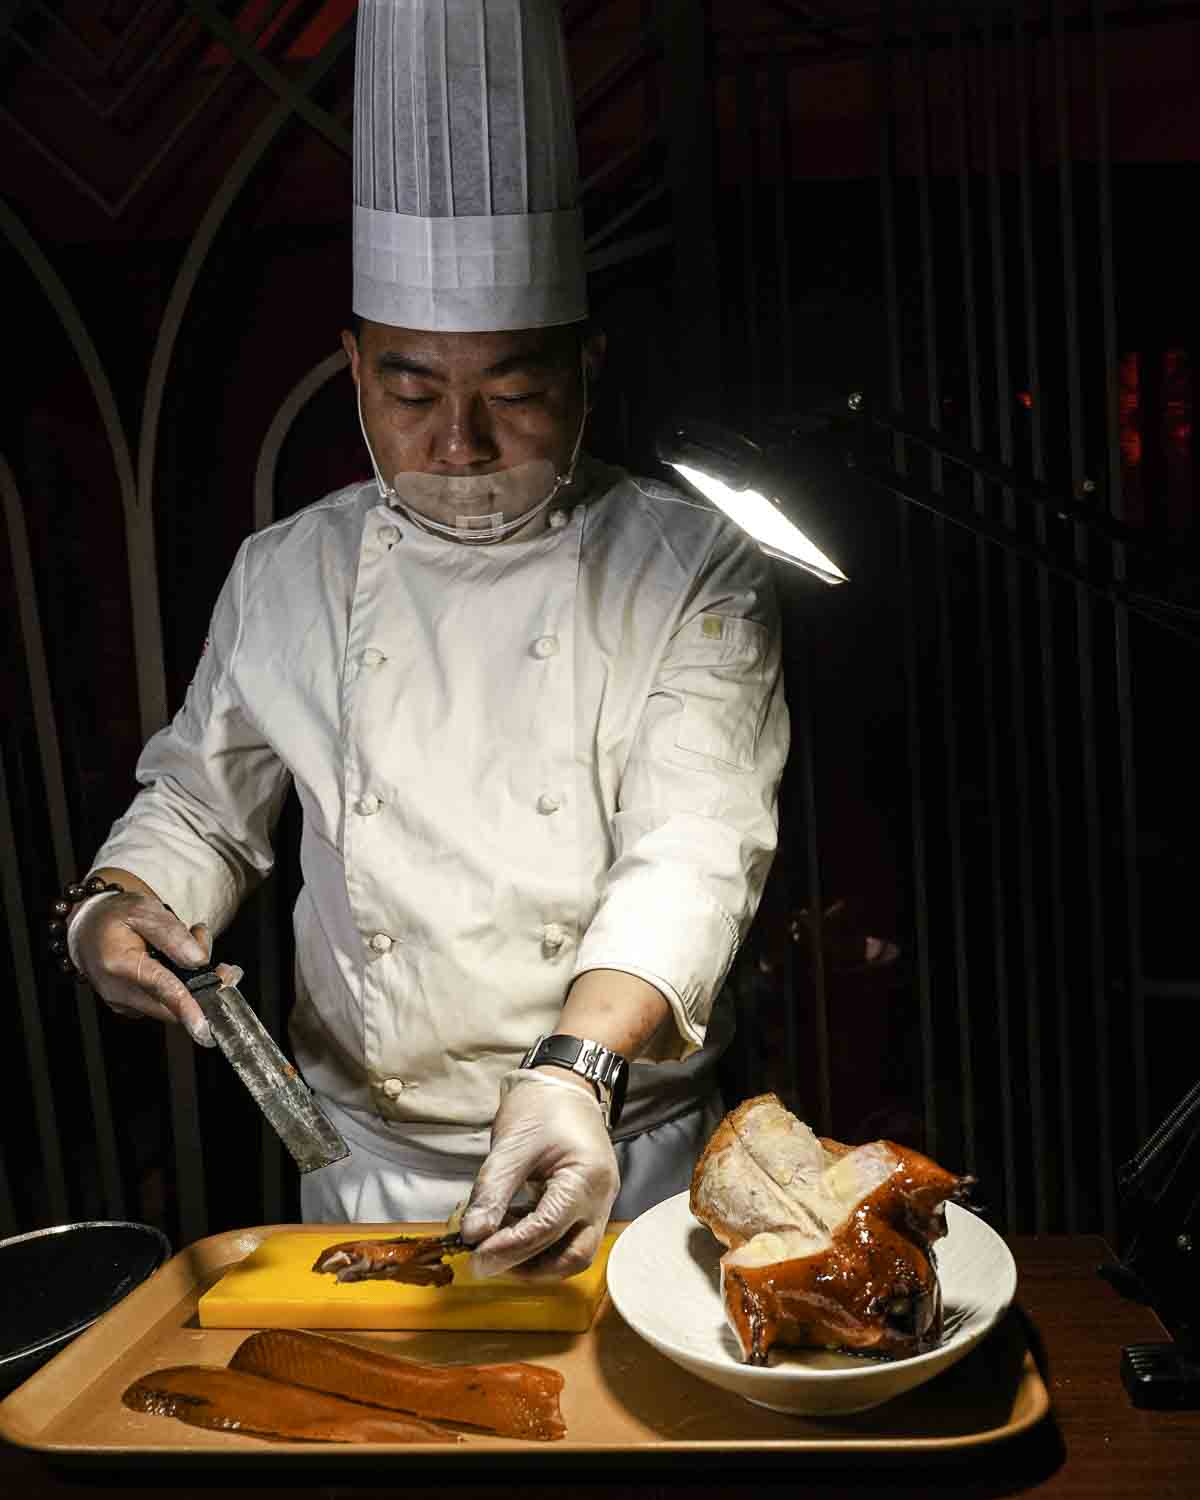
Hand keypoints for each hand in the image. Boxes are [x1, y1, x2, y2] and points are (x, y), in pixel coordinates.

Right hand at [69, 890, 229, 1046]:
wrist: (88, 929)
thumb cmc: (115, 917)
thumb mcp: (143, 910)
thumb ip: (172, 934)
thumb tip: (198, 959)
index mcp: (118, 963)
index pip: (159, 987)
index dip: (185, 1006)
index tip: (203, 1025)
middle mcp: (118, 991)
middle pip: (171, 1004)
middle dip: (206, 988)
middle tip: (228, 969)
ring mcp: (124, 1003)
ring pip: (173, 1005)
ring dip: (195, 981)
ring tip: (196, 943)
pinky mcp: (132, 1008)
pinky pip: (166, 1004)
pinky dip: (183, 987)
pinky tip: (183, 961)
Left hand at [460, 1070, 618, 1280]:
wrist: (566, 1085)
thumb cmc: (541, 1108)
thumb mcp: (511, 1145)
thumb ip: (491, 1192)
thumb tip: (471, 1235)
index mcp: (586, 1178)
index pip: (547, 1228)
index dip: (508, 1249)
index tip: (474, 1257)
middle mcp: (601, 1199)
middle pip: (572, 1258)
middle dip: (529, 1266)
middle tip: (488, 1258)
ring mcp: (599, 1205)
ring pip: (573, 1255)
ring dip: (534, 1260)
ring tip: (497, 1240)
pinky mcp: (588, 1206)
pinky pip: (568, 1239)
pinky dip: (539, 1244)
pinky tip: (510, 1228)